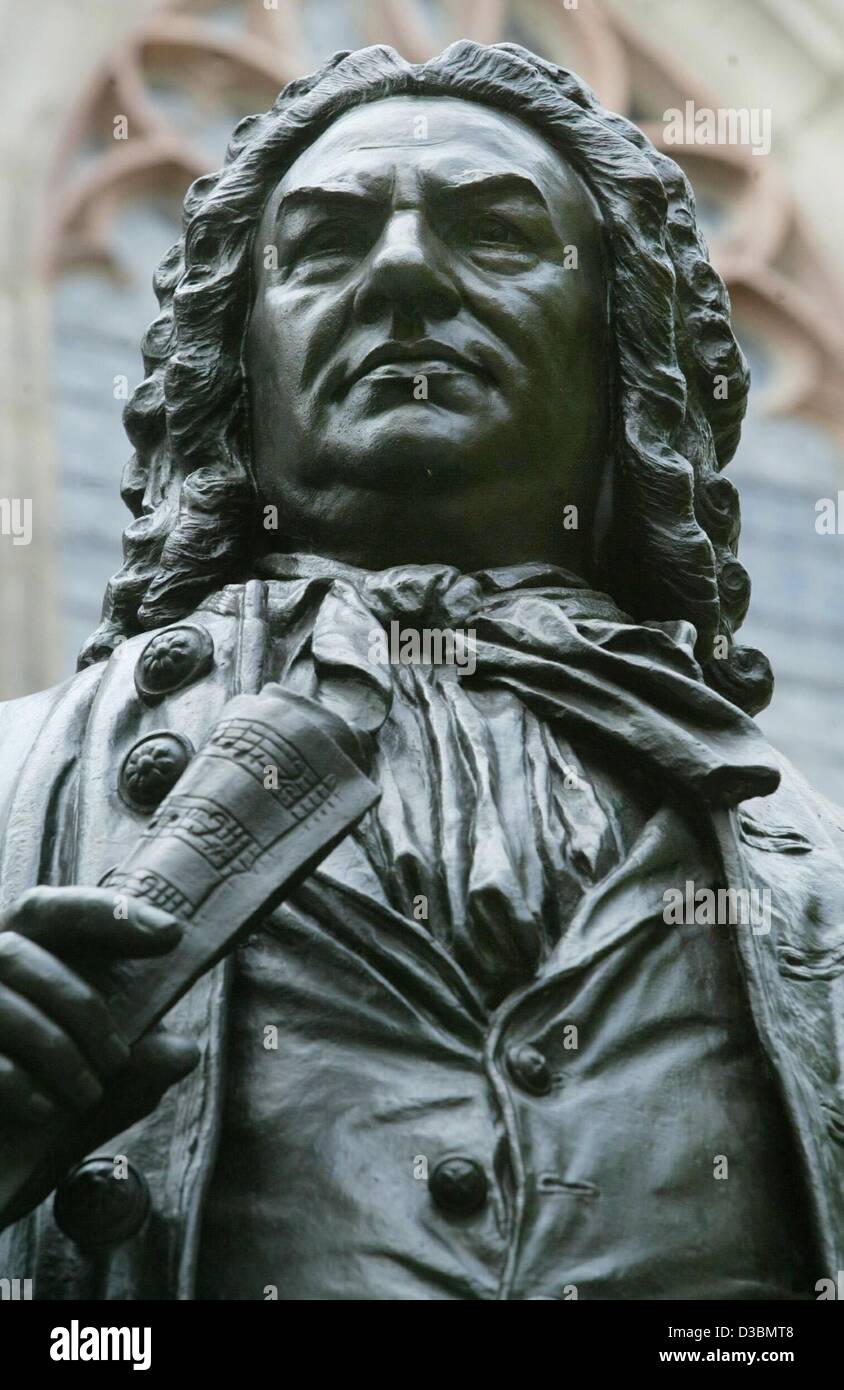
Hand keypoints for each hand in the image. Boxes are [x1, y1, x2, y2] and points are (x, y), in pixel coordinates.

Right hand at [0, 886, 198, 1217]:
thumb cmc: (42, 1106)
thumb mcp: (100, 1089)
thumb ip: (138, 1068)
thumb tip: (181, 1052)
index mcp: (20, 956)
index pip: (55, 911)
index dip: (108, 914)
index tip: (171, 934)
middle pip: (18, 951)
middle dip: (80, 1004)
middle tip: (119, 1059)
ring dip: (55, 1049)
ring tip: (89, 1094)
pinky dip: (17, 1082)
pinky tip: (46, 1111)